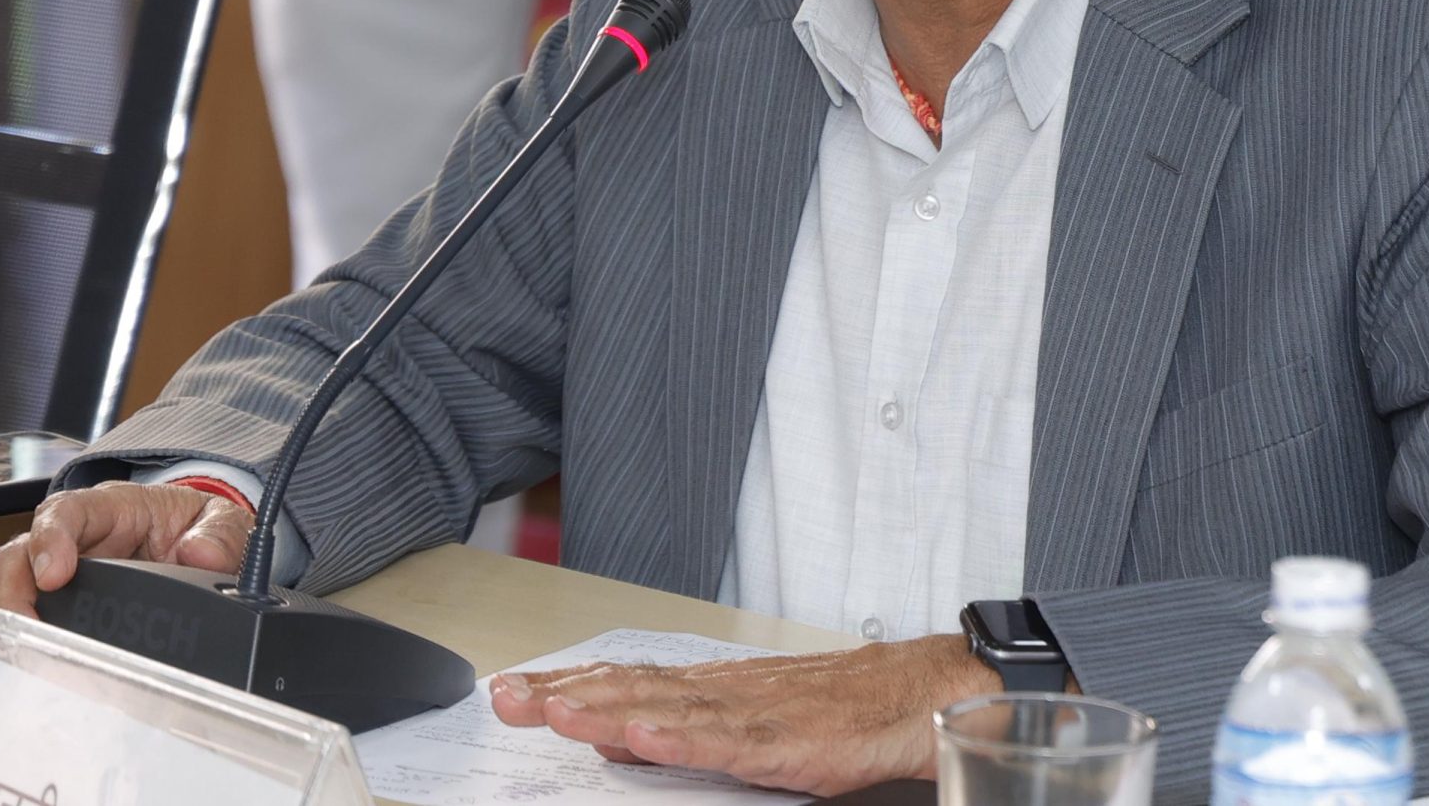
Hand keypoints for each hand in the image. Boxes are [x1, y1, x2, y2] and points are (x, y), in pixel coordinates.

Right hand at [0, 482, 253, 628]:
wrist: (195, 541)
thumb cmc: (195, 525)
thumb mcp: (221, 520)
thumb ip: (218, 535)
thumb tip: (200, 554)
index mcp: (110, 508)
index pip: (65, 511)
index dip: (50, 539)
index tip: (54, 574)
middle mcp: (73, 538)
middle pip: (17, 554)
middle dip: (12, 590)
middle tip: (27, 625)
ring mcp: (58, 572)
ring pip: (7, 590)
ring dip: (5, 620)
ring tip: (24, 652)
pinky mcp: (56, 605)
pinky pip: (19, 619)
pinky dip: (14, 641)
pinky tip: (27, 662)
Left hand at [491, 635, 999, 793]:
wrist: (924, 692)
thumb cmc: (849, 707)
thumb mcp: (761, 719)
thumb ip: (699, 727)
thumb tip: (634, 737)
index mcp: (717, 690)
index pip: (630, 684)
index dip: (570, 687)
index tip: (515, 689)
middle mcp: (727, 694)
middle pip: (634, 692)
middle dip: (565, 697)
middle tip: (504, 698)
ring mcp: (757, 715)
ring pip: (669, 711)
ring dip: (605, 712)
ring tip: (552, 715)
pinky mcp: (791, 743)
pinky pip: (729, 742)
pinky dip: (684, 737)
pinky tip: (644, 738)